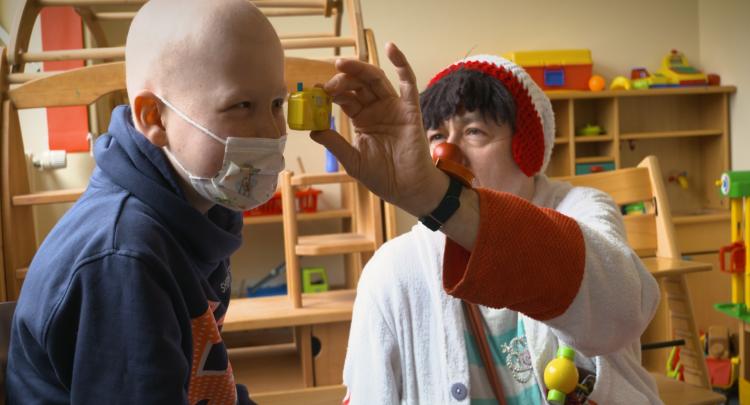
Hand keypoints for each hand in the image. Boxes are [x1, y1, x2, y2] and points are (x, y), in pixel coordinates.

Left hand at [310, 43, 447, 217]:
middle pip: (358, 85)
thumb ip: (334, 143)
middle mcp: (377, 109)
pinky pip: (408, 83)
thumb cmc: (383, 177)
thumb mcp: (352, 160)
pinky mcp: (410, 110)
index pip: (345, 98)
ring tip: (342, 65)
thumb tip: (312, 129)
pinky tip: (391, 48)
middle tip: (328, 83)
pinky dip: (401, 63)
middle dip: (341, 80)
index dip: (330, 92)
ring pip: (375, 80)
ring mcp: (394, 108)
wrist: (407, 189)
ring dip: (360, 69)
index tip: (315, 90)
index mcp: (362, 119)